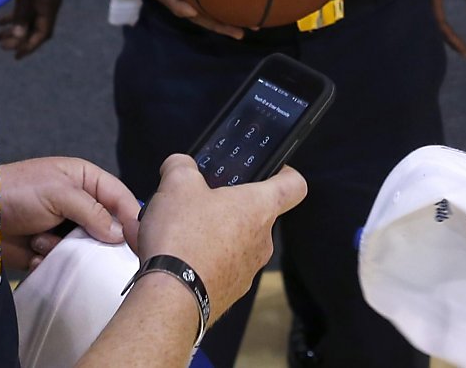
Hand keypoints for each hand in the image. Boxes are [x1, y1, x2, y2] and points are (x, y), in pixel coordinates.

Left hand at [0, 0, 62, 57]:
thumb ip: (22, 12)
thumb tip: (19, 37)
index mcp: (50, 5)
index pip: (43, 33)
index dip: (30, 46)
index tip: (16, 55)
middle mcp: (47, 5)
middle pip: (35, 29)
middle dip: (19, 40)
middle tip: (2, 46)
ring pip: (28, 22)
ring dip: (15, 31)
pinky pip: (24, 11)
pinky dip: (13, 19)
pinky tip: (0, 23)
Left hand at [0, 155, 141, 274]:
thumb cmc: (21, 192)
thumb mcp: (60, 193)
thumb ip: (93, 211)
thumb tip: (119, 234)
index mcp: (86, 180)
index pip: (119, 197)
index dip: (131, 217)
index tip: (139, 241)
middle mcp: (79, 204)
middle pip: (107, 227)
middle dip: (97, 239)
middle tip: (86, 244)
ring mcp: (64, 228)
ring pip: (86, 248)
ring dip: (67, 248)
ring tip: (44, 239)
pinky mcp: (49, 249)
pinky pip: (65, 261)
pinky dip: (50, 258)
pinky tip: (34, 250)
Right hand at [110, 0, 242, 37]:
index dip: (178, 2)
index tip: (190, 10)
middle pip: (192, 13)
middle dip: (214, 23)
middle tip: (238, 31)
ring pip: (201, 16)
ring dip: (223, 24)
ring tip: (250, 28)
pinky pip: (204, 10)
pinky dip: (221, 15)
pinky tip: (244, 17)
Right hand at [134, 155, 305, 313]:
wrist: (171, 298)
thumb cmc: (183, 240)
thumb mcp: (176, 184)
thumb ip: (181, 166)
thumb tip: (179, 166)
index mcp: (259, 207)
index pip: (294, 185)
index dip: (285, 173)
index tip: (273, 170)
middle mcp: (261, 241)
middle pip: (254, 214)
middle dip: (227, 206)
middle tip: (199, 201)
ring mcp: (247, 270)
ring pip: (234, 242)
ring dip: (211, 234)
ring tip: (177, 230)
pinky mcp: (229, 291)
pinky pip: (218, 266)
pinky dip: (200, 259)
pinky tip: (173, 254)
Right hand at [420, 0, 465, 55]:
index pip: (439, 22)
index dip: (452, 38)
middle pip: (432, 23)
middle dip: (447, 39)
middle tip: (465, 53)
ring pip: (430, 17)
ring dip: (443, 31)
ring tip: (458, 44)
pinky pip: (431, 9)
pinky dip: (440, 21)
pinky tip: (448, 25)